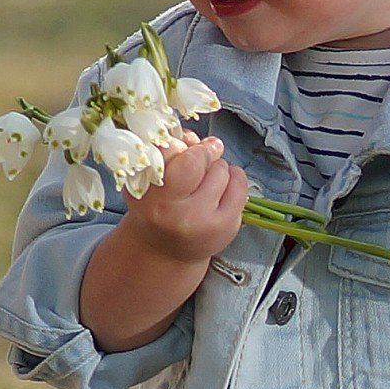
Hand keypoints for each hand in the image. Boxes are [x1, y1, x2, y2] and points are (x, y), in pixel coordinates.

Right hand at [115, 135, 251, 266]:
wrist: (167, 251)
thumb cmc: (158, 208)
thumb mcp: (150, 183)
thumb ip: (166, 156)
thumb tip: (193, 137)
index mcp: (152, 198)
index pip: (172, 154)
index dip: (182, 145)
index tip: (186, 145)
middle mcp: (177, 212)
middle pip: (198, 161)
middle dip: (202, 153)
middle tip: (199, 160)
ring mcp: (204, 221)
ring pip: (220, 170)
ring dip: (216, 167)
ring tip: (206, 180)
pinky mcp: (226, 226)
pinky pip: (239, 185)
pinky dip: (235, 177)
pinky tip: (224, 183)